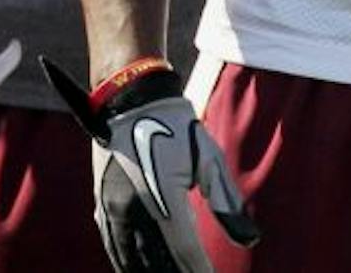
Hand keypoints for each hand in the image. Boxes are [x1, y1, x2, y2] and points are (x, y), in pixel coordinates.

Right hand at [45, 57, 255, 272]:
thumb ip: (226, 203)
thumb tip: (249, 241)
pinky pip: (112, 242)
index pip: (186, 252)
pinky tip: (136, 268)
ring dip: (146, 271)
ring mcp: (112, 205)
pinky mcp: (101, 199)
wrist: (129, 95)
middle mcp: (132, 207)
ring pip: (128, 257)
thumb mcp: (208, 158)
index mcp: (162, 197)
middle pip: (153, 262)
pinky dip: (125, 260)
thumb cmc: (175, 124)